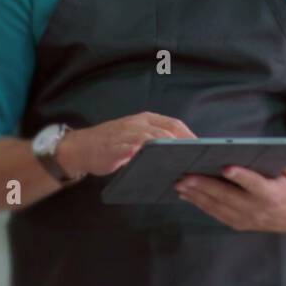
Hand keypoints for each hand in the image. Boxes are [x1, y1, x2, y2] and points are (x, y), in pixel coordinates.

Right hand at [60, 112, 194, 176]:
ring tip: (184, 162)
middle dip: (186, 143)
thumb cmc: (112, 145)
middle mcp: (138, 123)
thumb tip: (180, 155)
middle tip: (198, 158)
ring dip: (171, 149)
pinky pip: (136, 149)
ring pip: (155, 138)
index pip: (174, 124)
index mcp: (146, 119)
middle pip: (169, 130)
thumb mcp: (135, 137)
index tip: (205, 148)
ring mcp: (127, 133)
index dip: (191, 136)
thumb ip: (153, 142)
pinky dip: (149, 155)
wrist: (80, 148)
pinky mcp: (117, 146)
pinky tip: (158, 166)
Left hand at [175, 158, 285, 232]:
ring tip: (180, 184)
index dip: (242, 177)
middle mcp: (258, 209)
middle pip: (228, 197)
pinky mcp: (238, 223)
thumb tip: (274, 151)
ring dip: (197, 196)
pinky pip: (216, 214)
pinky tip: (186, 194)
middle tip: (186, 176)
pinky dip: (200, 204)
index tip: (226, 167)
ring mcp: (246, 219)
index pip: (256, 185)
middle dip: (205, 186)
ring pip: (218, 207)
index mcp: (274, 195)